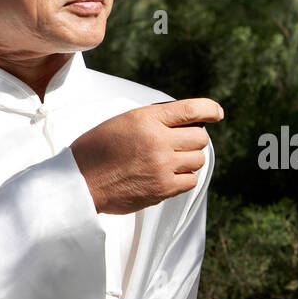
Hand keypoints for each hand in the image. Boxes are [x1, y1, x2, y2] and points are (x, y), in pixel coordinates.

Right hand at [70, 98, 222, 214]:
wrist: (80, 182)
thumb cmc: (96, 151)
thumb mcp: (122, 122)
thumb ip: (152, 120)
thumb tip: (182, 122)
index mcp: (146, 119)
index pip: (191, 109)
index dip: (209, 109)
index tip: (217, 113)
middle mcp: (158, 140)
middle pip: (199, 138)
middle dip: (192, 140)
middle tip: (178, 145)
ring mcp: (163, 166)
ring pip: (198, 160)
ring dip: (189, 160)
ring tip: (170, 162)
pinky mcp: (163, 188)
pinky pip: (190, 180)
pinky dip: (183, 178)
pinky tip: (168, 176)